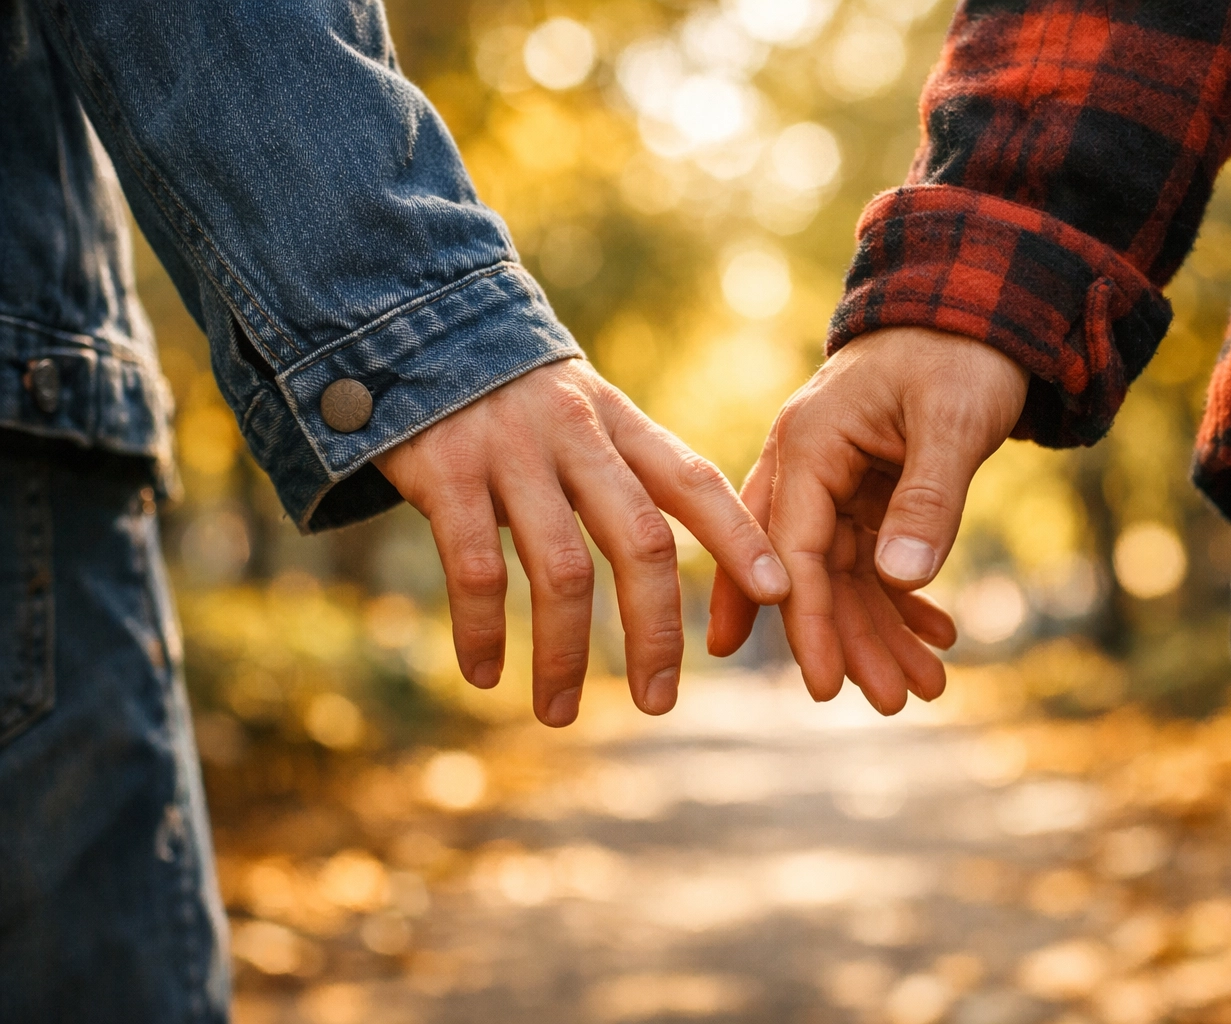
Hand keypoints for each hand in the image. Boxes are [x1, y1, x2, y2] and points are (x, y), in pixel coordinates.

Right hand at [374, 357, 790, 726]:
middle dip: (656, 631)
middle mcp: (577, 435)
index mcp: (621, 424)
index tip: (779, 593)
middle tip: (660, 702)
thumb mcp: (587, 413)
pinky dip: (482, 631)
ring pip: (560, 570)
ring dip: (564, 655)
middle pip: (640, 542)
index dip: (740, 537)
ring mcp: (512, 451)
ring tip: (559, 713)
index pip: (695, 481)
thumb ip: (631, 472)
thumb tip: (680, 563)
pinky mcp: (446, 470)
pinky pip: (476, 568)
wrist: (415, 326)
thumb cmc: (519, 397)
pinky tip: (484, 673)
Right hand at [708, 327, 1027, 713]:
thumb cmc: (962, 354)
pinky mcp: (868, 489)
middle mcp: (809, 466)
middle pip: (814, 572)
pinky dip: (904, 597)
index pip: (795, 550)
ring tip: (925, 687)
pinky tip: (936, 634)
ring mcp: (836, 480)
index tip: (824, 685)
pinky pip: (875, 557)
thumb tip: (901, 580)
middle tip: (893, 703)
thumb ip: (928, 500)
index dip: (808, 621)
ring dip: (882, 629)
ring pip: (846, 573)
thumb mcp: (953, 422)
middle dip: (849, 640)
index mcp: (809, 445)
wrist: (979, 310)